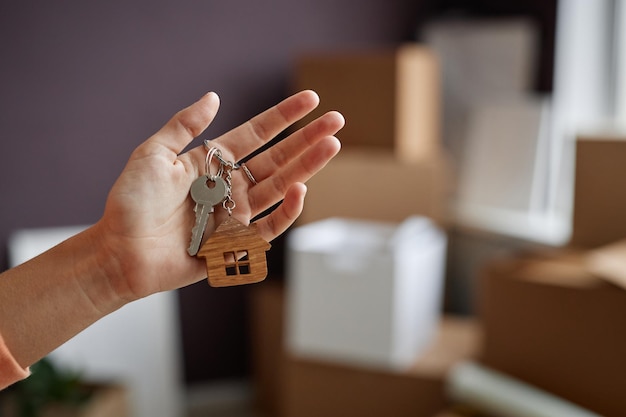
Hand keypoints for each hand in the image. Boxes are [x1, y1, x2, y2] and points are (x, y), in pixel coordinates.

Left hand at [93, 90, 343, 299]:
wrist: (120, 251)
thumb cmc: (131, 203)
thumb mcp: (153, 154)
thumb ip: (184, 126)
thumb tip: (213, 96)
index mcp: (213, 162)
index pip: (257, 134)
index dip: (284, 116)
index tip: (312, 99)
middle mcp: (230, 185)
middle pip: (278, 158)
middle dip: (307, 139)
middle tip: (336, 121)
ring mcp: (237, 213)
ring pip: (281, 187)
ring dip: (307, 167)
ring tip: (331, 146)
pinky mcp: (238, 242)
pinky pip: (271, 226)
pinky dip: (288, 210)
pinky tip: (301, 189)